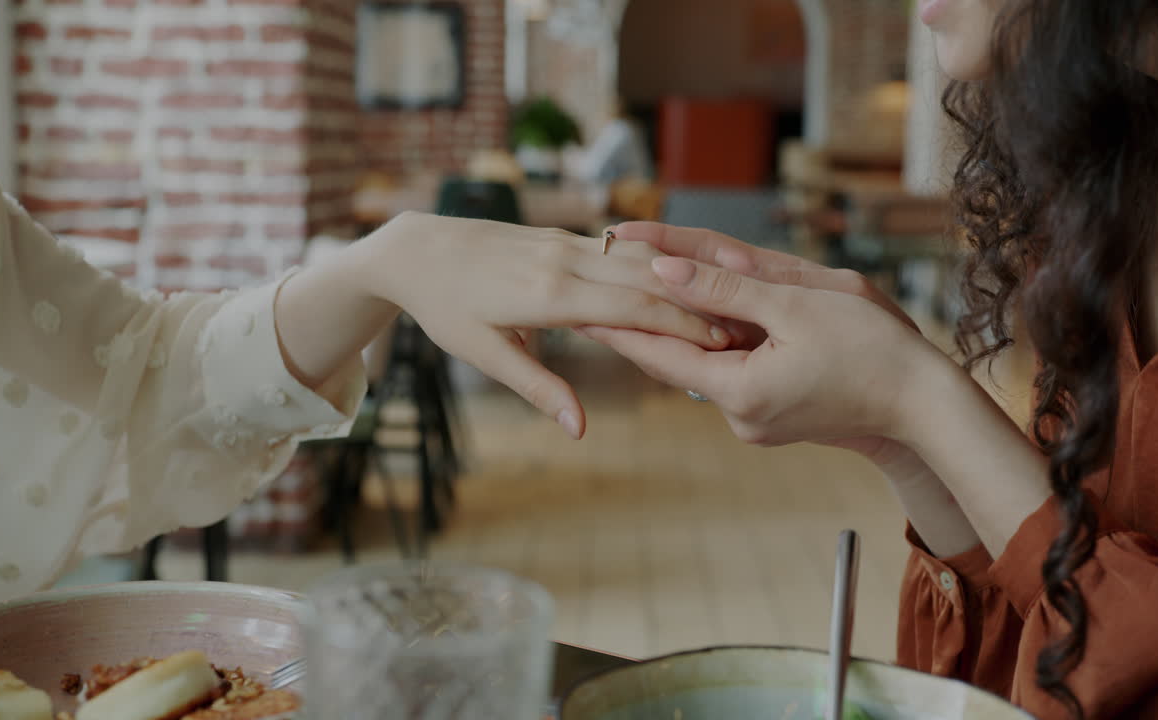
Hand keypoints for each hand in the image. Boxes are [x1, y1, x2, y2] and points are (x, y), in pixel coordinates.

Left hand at [351, 212, 730, 438]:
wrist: (416, 249)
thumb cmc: (446, 308)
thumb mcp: (485, 354)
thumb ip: (538, 388)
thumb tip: (579, 431)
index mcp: (549, 294)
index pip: (633, 308)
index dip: (682, 325)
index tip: (722, 343)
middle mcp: (563, 260)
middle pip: (647, 279)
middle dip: (696, 302)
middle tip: (742, 326)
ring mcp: (562, 242)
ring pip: (637, 259)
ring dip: (680, 281)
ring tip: (721, 305)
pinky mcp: (559, 234)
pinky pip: (616, 249)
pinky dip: (652, 266)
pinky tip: (677, 280)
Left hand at [612, 222, 921, 465]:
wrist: (926, 406)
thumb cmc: (874, 351)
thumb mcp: (798, 307)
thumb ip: (725, 289)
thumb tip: (664, 269)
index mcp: (740, 391)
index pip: (658, 354)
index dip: (616, 325)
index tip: (573, 306)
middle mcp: (739, 415)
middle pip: (678, 359)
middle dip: (646, 321)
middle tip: (600, 290)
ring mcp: (755, 422)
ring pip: (708, 363)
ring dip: (688, 329)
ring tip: (646, 292)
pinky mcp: (773, 419)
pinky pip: (734, 373)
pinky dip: (723, 344)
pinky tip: (711, 317)